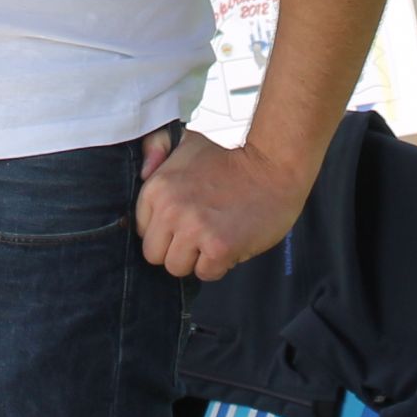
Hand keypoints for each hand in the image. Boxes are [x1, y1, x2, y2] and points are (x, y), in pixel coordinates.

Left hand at [132, 128, 311, 281]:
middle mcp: (170, 209)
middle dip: (177, 248)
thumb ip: (157, 149)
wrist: (273, 163)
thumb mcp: (187, 142)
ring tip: (216, 234)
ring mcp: (194, 229)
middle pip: (155, 254)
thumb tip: (143, 172)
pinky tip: (231, 240)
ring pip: (177, 268)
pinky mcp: (219, 247)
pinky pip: (206, 274)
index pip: (143, 231)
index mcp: (157, 187)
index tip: (185, 219)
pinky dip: (220, 263)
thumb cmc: (231, 157)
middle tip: (201, 231)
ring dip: (197, 258)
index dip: (165, 229)